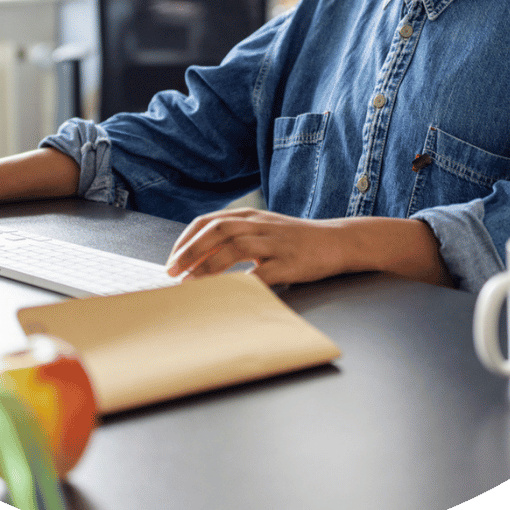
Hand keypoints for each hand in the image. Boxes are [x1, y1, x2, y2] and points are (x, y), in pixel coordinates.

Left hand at [165, 208, 353, 286]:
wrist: (337, 241)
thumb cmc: (295, 240)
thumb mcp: (263, 231)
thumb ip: (235, 238)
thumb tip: (199, 257)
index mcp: (249, 217)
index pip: (208, 221)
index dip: (186, 240)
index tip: (172, 259)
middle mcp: (259, 225)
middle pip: (217, 231)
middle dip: (190, 252)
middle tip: (172, 272)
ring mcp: (274, 242)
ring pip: (235, 248)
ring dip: (209, 266)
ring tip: (193, 283)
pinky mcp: (289, 262)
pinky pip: (261, 272)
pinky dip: (242, 282)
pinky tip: (228, 293)